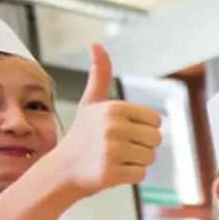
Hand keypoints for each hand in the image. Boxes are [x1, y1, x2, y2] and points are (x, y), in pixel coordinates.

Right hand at [51, 44, 162, 197]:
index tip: (122, 131)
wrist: (62, 170)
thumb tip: (96, 44)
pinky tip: (111, 171)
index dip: (143, 128)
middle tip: (118, 147)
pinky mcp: (111, 173)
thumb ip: (100, 75)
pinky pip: (140, 175)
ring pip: (150, 157)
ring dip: (136, 161)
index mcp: (113, 108)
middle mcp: (113, 127)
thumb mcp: (90, 103)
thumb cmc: (82, 135)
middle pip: (156, 139)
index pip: (155, 120)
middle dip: (141, 146)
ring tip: (113, 158)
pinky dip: (129, 175)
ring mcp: (112, 151)